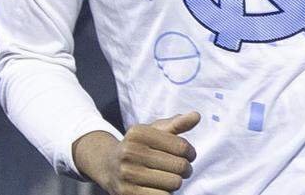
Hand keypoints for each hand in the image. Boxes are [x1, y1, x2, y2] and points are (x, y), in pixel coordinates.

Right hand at [80, 112, 198, 193]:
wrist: (108, 166)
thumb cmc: (139, 147)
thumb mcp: (154, 131)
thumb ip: (177, 124)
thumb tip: (196, 116)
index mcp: (139, 133)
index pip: (182, 146)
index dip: (191, 153)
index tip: (189, 155)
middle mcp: (130, 151)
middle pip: (180, 166)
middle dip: (185, 169)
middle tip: (180, 169)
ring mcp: (127, 173)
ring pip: (174, 183)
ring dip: (176, 182)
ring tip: (168, 177)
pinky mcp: (127, 193)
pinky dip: (166, 193)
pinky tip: (160, 187)